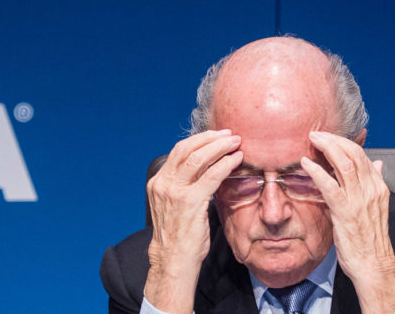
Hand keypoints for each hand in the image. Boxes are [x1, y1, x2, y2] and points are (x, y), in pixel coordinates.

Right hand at [144, 129, 243, 313]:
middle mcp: (163, 183)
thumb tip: (207, 171)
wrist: (173, 260)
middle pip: (186, 148)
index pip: (178, 151)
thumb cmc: (179, 236)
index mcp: (158, 182)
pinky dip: (225, 164)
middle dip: (210, 138)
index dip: (199, 140)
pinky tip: (236, 159)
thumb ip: (185, 186)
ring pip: (198, 157)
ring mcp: (174, 192)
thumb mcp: (176, 205)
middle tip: (228, 134)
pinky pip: (211, 175)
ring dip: (219, 146)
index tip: (215, 136)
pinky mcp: (189, 201)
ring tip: (235, 142)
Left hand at [301, 131, 394, 313]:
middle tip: (317, 133)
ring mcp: (359, 200)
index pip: (362, 155)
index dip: (344, 142)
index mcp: (378, 187)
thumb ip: (375, 183)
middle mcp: (371, 189)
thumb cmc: (370, 238)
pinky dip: (317, 172)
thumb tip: (378, 163)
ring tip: (312, 140)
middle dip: (334, 139)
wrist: (373, 264)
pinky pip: (330, 186)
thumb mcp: (376, 206)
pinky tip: (306, 164)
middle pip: (354, 153)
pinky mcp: (346, 211)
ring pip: (344, 163)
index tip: (329, 136)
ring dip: (327, 148)